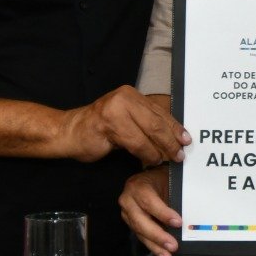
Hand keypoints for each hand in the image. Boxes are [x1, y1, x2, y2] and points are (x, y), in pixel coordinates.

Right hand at [62, 87, 188, 164]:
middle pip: (156, 122)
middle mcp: (124, 98)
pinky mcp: (108, 125)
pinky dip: (146, 153)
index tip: (187, 140)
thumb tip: (174, 136)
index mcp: (131, 95)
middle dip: (171, 140)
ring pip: (148, 133)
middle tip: (179, 155)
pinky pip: (135, 143)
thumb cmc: (99, 130)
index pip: (159, 112)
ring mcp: (115, 110)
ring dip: (159, 150)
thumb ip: (145, 124)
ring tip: (165, 160)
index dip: (175, 127)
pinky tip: (150, 160)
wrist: (68, 132)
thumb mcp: (125, 121)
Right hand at [118, 166, 181, 255]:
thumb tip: (189, 214)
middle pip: (140, 221)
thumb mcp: (169, 181)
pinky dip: (154, 247)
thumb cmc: (163, 179)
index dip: (162, 213)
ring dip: (155, 246)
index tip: (178, 223)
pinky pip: (142, 237)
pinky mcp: (131, 224)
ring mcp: (127, 213)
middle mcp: (128, 200)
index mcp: (138, 186)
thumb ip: (175, 195)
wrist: (151, 179)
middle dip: (157, 235)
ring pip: (140, 232)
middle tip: (173, 246)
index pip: (149, 201)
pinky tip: (164, 255)